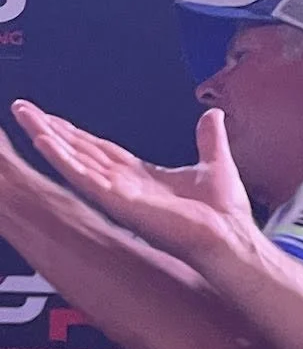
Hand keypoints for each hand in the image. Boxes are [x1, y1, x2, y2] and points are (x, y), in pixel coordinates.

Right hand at [10, 102, 252, 261]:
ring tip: (26, 118)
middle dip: (51, 131)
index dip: (75, 134)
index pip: (99, 150)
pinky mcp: (123, 204)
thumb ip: (209, 138)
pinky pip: (86, 179)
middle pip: (80, 152)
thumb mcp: (214, 163)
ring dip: (50, 139)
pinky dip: (64, 160)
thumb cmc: (224, 215)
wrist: (231, 238)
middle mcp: (125, 187)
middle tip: (24, 110)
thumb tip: (213, 116)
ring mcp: (121, 196)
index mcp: (141, 178)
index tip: (52, 119)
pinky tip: (45, 142)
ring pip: (76, 162)